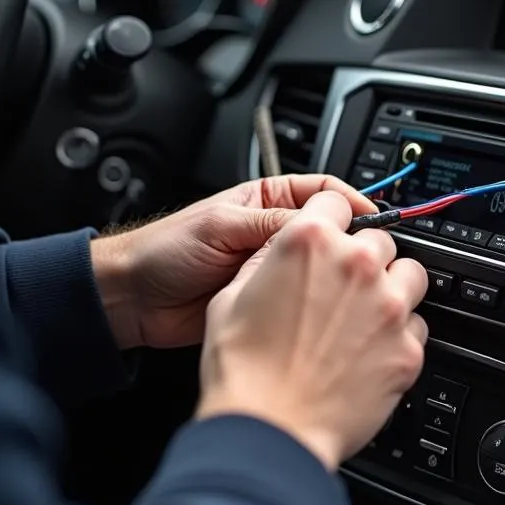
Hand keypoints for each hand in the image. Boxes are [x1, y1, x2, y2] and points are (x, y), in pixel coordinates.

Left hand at [90, 175, 376, 350]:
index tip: (372, 220)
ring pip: (317, 270)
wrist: (132, 300)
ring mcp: (272, 269)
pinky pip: (300, 301)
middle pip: (326, 233)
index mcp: (265, 200)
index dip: (350, 203)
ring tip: (346, 287)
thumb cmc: (165, 250)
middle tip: (365, 258)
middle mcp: (273, 232)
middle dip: (346, 243)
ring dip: (330, 278)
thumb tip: (322, 225)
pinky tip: (322, 311)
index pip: (322, 193)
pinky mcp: (267, 302)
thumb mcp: (222, 225)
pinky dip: (313, 306)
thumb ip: (273, 223)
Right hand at [196, 190, 429, 470]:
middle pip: (379, 238)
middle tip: (341, 287)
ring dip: (391, 288)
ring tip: (365, 314)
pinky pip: (418, 326)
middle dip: (362, 257)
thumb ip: (267, 262)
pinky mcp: (408, 349)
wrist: (268, 432)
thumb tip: (282, 254)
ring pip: (410, 275)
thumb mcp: (231, 296)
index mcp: (309, 242)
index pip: (335, 200)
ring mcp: (387, 307)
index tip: (334, 228)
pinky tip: (371, 351)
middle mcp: (355, 265)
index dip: (330, 215)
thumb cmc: (243, 372)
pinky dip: (399, 335)